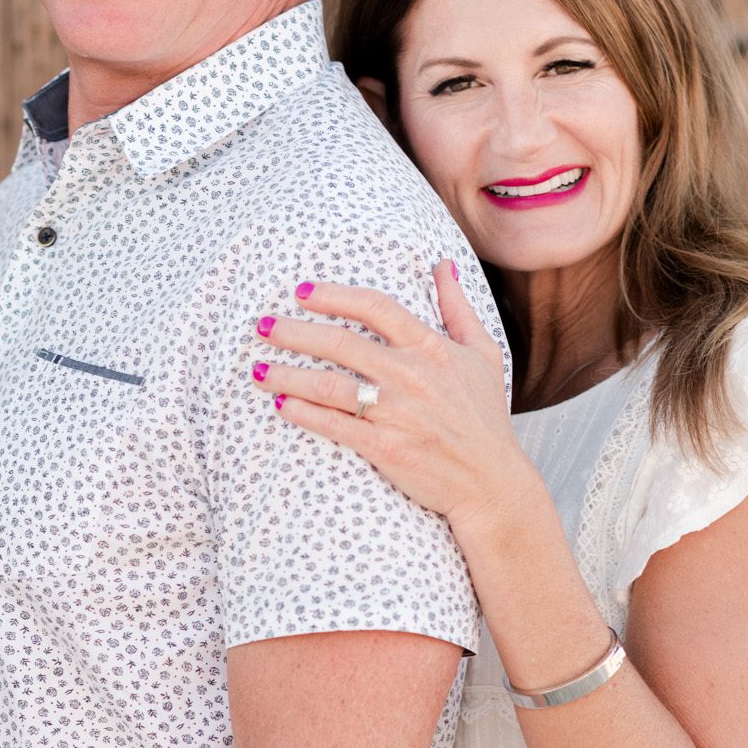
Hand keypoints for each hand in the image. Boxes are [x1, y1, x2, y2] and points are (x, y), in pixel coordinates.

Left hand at [252, 260, 525, 537]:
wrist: (491, 483)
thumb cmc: (484, 417)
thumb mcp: (482, 354)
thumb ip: (458, 307)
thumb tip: (443, 265)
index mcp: (431, 348)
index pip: (374, 307)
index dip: (333, 295)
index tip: (300, 292)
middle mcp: (410, 375)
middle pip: (339, 343)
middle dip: (293, 332)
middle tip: (261, 326)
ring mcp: (396, 412)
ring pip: (327, 385)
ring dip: (286, 375)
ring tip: (256, 369)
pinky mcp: (384, 447)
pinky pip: (333, 425)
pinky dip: (302, 414)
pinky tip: (279, 405)